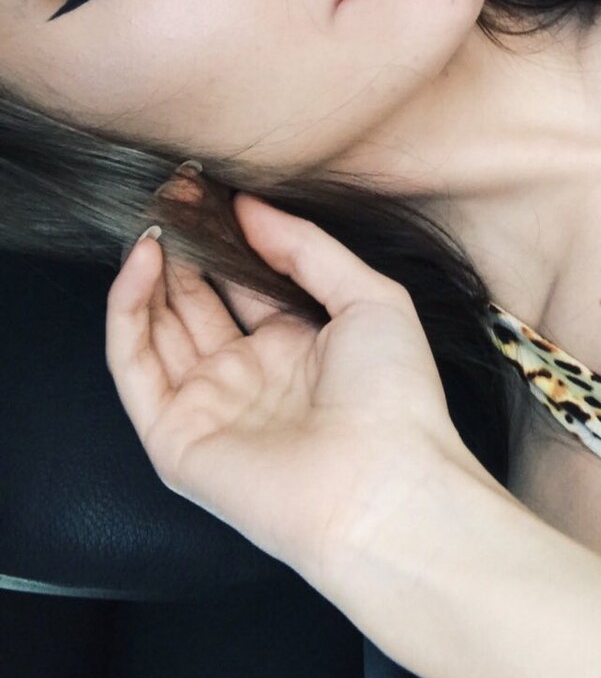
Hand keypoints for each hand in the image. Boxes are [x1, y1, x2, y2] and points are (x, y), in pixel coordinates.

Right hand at [106, 193, 490, 591]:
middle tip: (170, 195)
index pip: (242, 284)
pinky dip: (127, 311)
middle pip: (195, 303)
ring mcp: (208, 407)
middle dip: (181, 249)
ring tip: (153, 219)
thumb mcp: (369, 297)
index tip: (206, 190)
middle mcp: (249, 377)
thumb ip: (306, 247)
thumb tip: (251, 207)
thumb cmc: (395, 401)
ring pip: (156, 329)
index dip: (223, 238)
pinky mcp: (174, 437)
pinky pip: (134, 366)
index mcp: (297, 348)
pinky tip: (142, 261)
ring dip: (149, 273)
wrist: (384, 486)